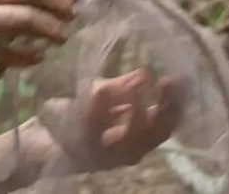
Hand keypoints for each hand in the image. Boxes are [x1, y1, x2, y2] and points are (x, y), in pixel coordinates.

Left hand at [28, 68, 185, 174]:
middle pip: (158, 133)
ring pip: (131, 138)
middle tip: (168, 81)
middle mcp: (131, 151)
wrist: (44, 139)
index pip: (168, 121)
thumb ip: (124, 87)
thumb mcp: (105, 94)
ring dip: (135, 110)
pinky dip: (99, 110)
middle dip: (166, 108)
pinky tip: (101, 90)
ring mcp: (110, 155)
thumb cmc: (78, 115)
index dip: (179, 102)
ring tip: (135, 86)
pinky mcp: (86, 152)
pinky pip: (95, 131)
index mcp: (140, 136)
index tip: (184, 78)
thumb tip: (145, 74)